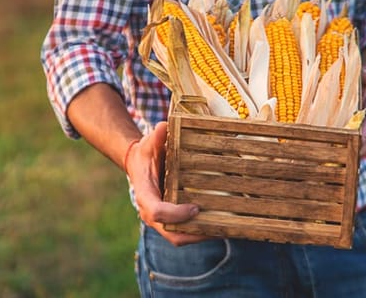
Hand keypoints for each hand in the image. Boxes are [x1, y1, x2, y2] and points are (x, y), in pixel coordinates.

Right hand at [127, 122, 212, 245]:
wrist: (139, 165)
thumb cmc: (146, 154)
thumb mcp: (148, 144)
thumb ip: (156, 137)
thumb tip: (164, 127)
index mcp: (145, 195)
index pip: (157, 212)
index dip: (175, 214)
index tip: (194, 208)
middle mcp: (151, 213)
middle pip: (172, 234)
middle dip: (195, 234)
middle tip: (219, 227)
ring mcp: (162, 220)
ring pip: (180, 238)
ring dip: (202, 235)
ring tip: (226, 228)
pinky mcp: (171, 221)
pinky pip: (186, 232)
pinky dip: (202, 231)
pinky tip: (222, 224)